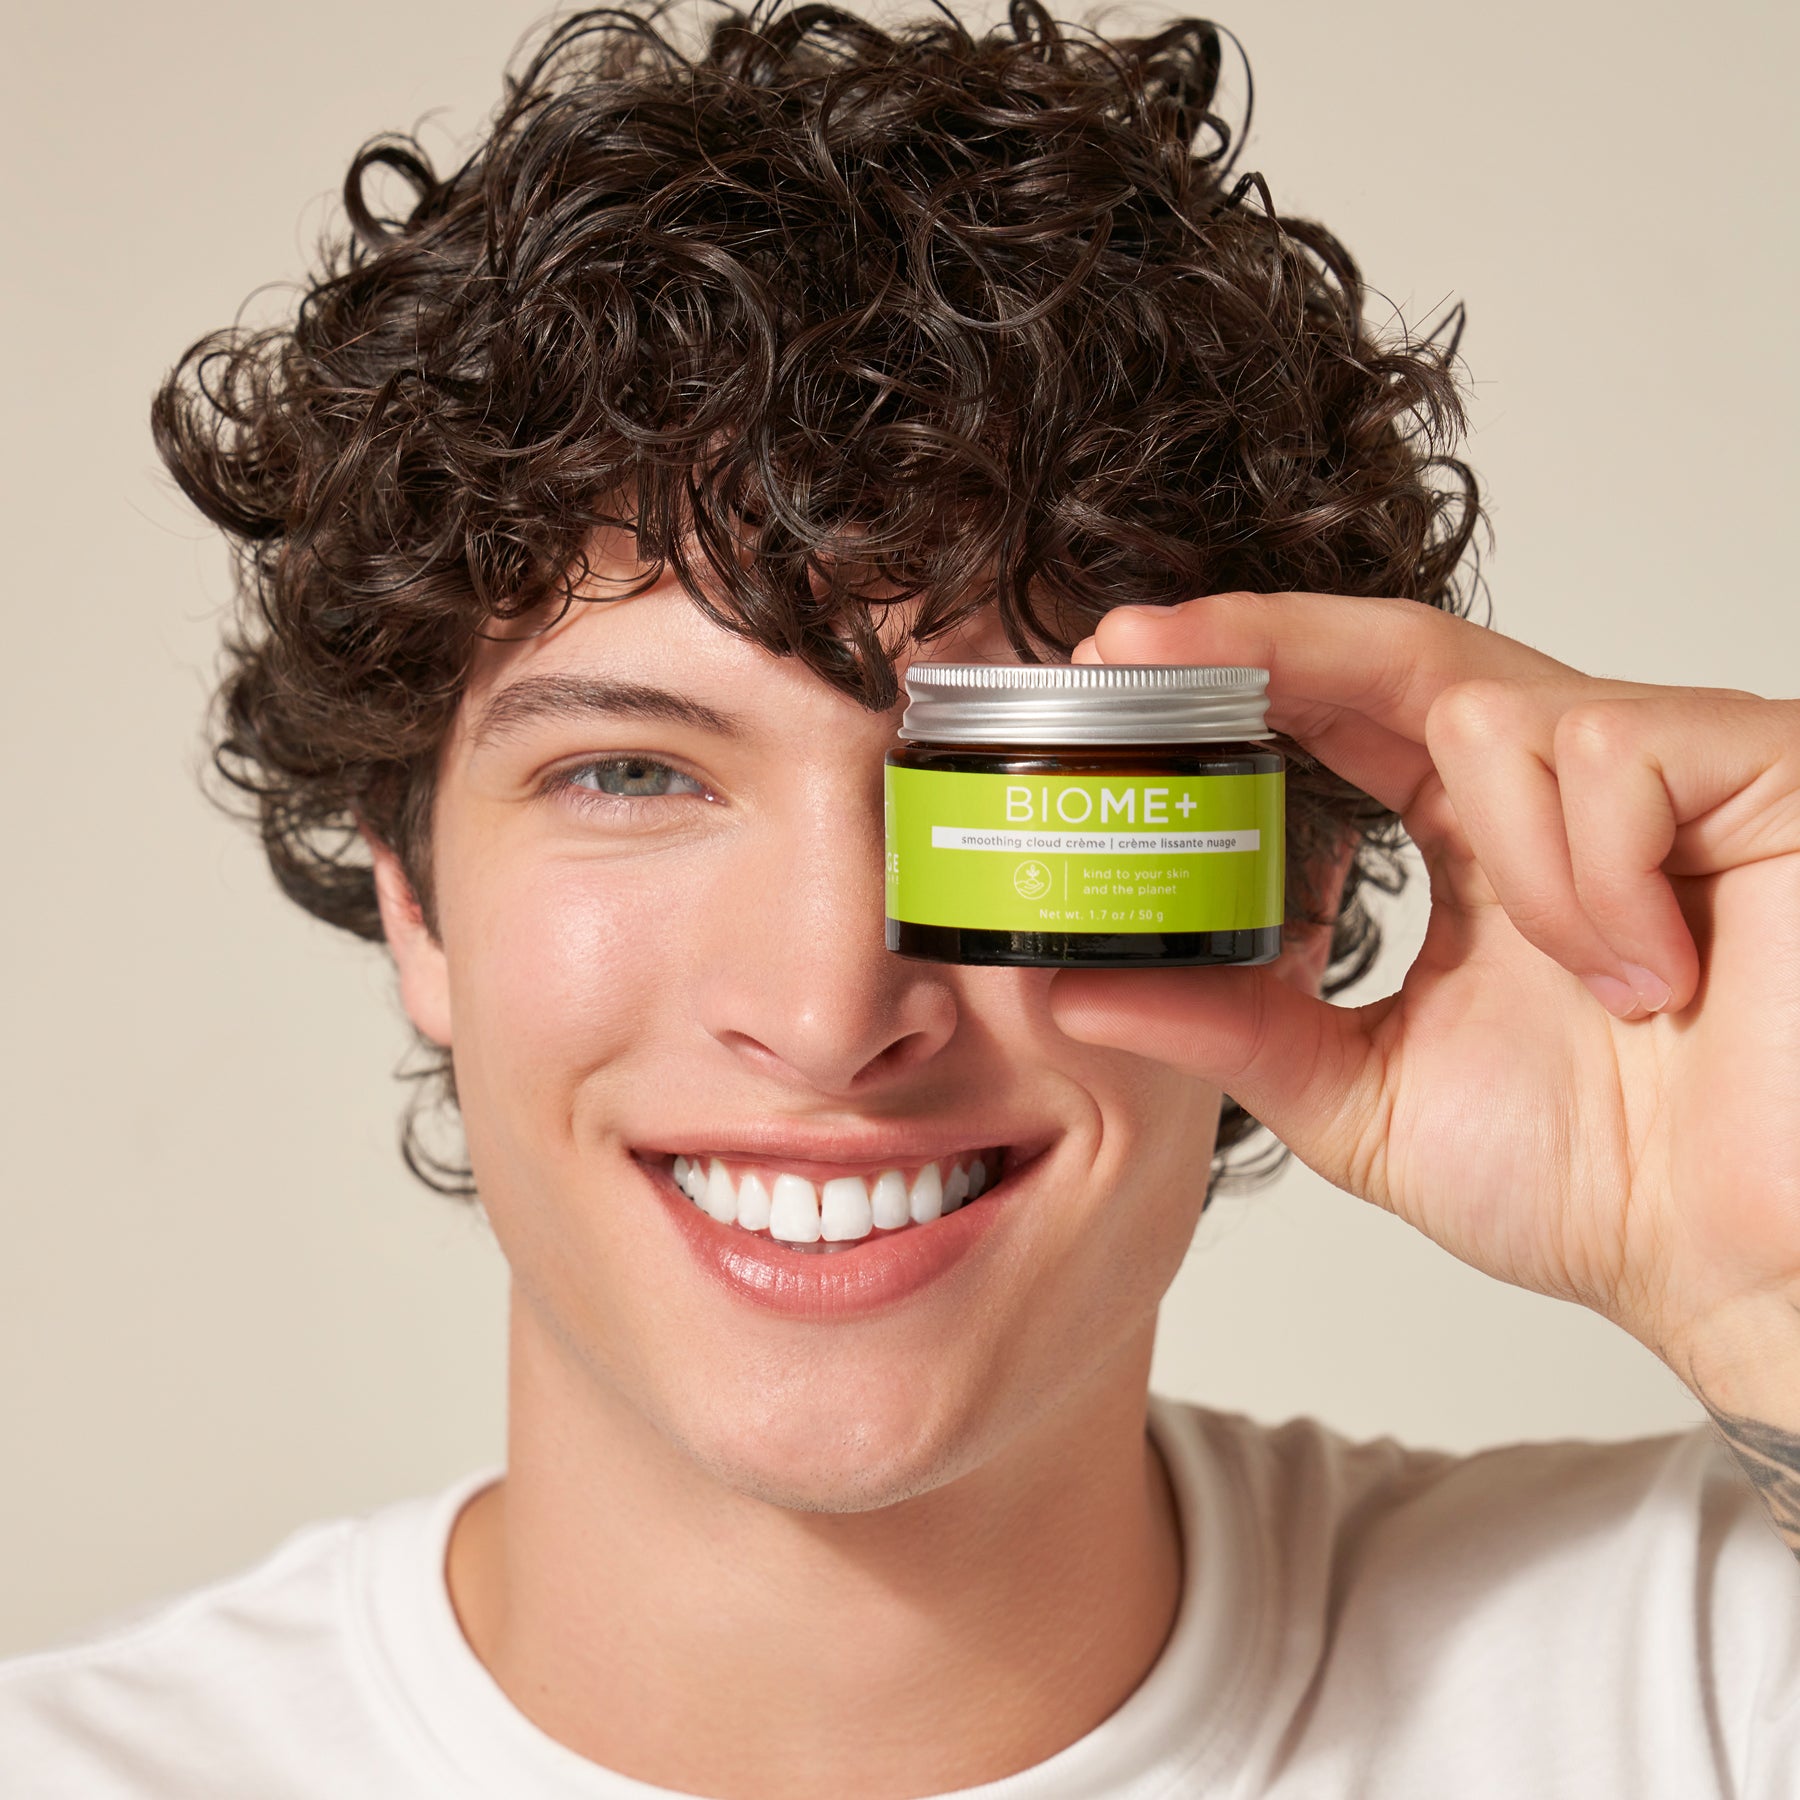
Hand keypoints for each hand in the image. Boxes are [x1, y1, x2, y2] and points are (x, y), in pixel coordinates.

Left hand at [1052, 593, 1799, 1392]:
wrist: (1765, 1269)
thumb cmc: (1613, 1185)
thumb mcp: (1369, 1099)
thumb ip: (1238, 1031)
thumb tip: (1080, 988)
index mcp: (1479, 850)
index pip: (1347, 715)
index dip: (1241, 672)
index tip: (1121, 665)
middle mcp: (1561, 792)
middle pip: (1401, 652)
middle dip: (1267, 638)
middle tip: (1141, 644)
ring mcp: (1665, 773)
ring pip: (1499, 712)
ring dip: (1506, 857)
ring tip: (1579, 983)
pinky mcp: (1758, 771)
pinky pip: (1614, 755)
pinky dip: (1598, 874)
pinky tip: (1651, 972)